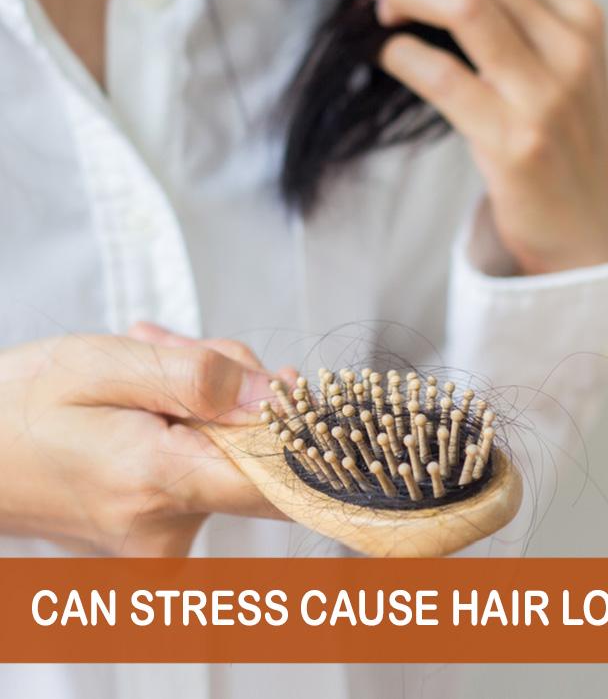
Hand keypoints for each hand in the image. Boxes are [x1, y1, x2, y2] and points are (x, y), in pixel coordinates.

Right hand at [0, 327, 286, 555]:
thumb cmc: (20, 404)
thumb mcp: (107, 365)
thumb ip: (200, 379)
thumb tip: (276, 395)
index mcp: (157, 483)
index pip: (278, 476)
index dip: (295, 423)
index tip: (284, 384)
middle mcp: (166, 529)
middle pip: (256, 454)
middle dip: (234, 391)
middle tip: (178, 351)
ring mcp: (161, 541)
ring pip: (230, 454)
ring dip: (205, 402)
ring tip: (149, 367)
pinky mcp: (158, 536)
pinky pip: (204, 469)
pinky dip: (189, 427)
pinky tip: (148, 397)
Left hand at [377, 0, 607, 274]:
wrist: (591, 231)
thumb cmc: (562, 151)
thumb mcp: (556, 74)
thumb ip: (513, 32)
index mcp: (580, 23)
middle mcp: (570, 49)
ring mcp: (547, 96)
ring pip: (464, 8)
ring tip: (381, 16)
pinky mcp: (516, 142)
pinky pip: (445, 77)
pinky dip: (405, 57)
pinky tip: (390, 57)